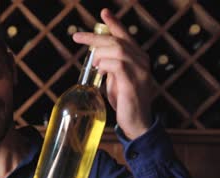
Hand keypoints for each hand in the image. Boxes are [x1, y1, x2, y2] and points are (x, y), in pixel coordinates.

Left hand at [73, 8, 153, 139]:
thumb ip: (111, 67)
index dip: (114, 23)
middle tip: (77, 36)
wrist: (137, 122)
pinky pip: (117, 65)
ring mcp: (140, 71)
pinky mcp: (133, 83)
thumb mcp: (117, 79)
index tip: (103, 13)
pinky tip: (100, 70)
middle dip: (95, 37)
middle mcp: (142, 61)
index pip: (125, 35)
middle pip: (117, 40)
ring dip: (99, 54)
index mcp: (138, 58)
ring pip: (117, 50)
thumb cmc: (126, 101)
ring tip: (93, 63)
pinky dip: (105, 65)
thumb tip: (98, 59)